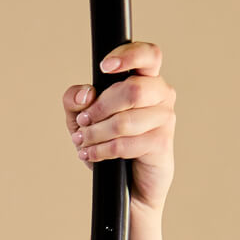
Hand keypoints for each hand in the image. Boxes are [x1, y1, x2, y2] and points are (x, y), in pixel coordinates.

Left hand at [63, 40, 175, 216]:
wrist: (129, 184)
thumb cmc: (109, 143)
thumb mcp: (81, 118)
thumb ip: (74, 100)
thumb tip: (86, 94)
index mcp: (146, 79)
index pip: (149, 54)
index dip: (128, 55)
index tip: (104, 67)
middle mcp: (161, 94)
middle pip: (132, 90)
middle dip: (100, 108)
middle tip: (83, 122)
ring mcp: (165, 118)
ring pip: (125, 120)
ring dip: (96, 133)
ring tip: (83, 141)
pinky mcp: (162, 143)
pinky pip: (125, 144)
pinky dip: (102, 150)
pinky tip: (91, 154)